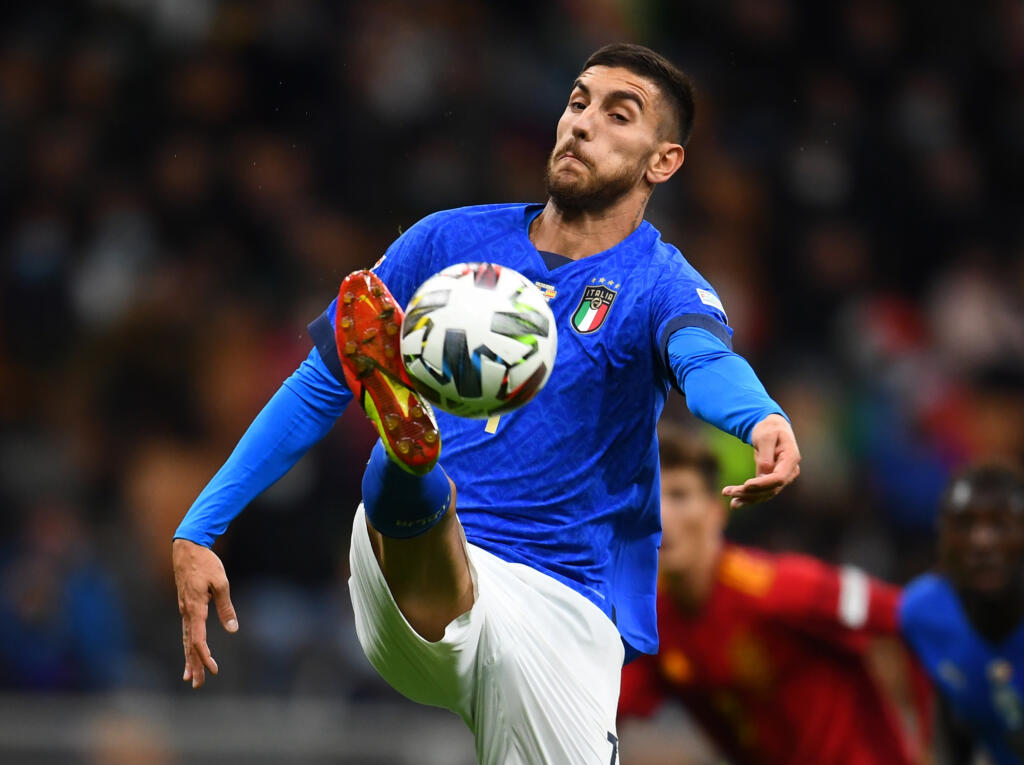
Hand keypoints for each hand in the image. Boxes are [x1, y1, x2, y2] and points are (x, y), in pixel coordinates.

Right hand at [173, 538, 237, 688]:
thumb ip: (226, 606)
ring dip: (189, 658)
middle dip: (194, 665)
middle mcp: (186, 612)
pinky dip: (188, 643)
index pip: (198, 639)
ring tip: (190, 677)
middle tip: (197, 685)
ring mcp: (184, 609)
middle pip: (189, 644)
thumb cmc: (206, 563)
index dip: (205, 657)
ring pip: (186, 639)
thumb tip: (232, 628)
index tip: (214, 669)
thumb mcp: (221, 583)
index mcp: (195, 608)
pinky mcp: (185, 606)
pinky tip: (191, 651)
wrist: (188, 547)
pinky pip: (187, 630)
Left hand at [721, 414, 800, 509]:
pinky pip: (762, 492)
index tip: (745, 485)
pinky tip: (735, 502)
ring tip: (728, 497)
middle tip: (728, 492)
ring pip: (765, 494)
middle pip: (771, 489)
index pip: (779, 478)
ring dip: (746, 498)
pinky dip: (748, 497)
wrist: (771, 428)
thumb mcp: (765, 436)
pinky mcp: (773, 481)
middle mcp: (790, 471)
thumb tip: (762, 476)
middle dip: (749, 492)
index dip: (762, 484)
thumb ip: (765, 456)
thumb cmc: (769, 428)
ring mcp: (783, 478)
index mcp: (791, 458)